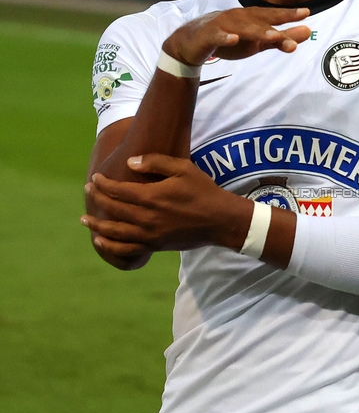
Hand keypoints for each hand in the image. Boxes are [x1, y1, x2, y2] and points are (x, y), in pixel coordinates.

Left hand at [81, 153, 251, 257]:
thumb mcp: (182, 168)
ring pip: (115, 231)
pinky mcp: (154, 246)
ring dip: (97, 225)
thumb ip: (155, 162)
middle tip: (88, 190)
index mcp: (151, 197)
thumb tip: (129, 162)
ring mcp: (149, 234)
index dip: (103, 184)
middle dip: (97, 199)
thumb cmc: (202, 191)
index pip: (118, 190)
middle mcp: (146, 218)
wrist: (220, 221)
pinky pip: (127, 249)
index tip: (95, 178)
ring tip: (84, 219)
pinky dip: (111, 246)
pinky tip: (101, 241)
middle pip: (113, 209)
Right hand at [163, 6, 311, 66]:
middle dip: (278, 21)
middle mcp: (239, 18)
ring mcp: (223, 25)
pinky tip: (233, 39)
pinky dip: (225, 36)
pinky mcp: (208, 34)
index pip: (272, 16)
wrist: (192, 43)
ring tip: (273, 35)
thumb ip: (281, 38)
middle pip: (260, 19)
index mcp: (251, 19)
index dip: (289, 14)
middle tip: (297, 23)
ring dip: (257, 30)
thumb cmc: (229, 38)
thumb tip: (307, 31)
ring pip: (242, 27)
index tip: (307, 13)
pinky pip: (217, 35)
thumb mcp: (257, 42)